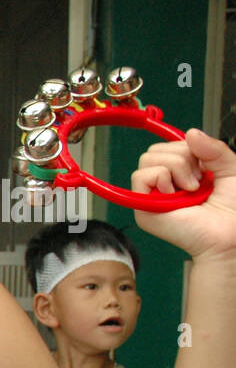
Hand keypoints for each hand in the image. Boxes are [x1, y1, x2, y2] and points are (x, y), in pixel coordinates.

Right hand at [132, 129, 235, 260]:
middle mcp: (163, 182)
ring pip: (148, 159)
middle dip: (183, 158)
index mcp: (180, 172)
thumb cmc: (232, 209)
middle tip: (197, 181)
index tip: (204, 166)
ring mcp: (151, 195)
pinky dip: (162, 178)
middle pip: (155, 150)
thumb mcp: (230, 167)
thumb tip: (191, 133)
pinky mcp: (143, 207)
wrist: (229, 235)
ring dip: (176, 168)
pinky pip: (141, 176)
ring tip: (189, 189)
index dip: (187, 148)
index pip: (169, 145)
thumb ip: (214, 148)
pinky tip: (175, 195)